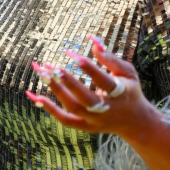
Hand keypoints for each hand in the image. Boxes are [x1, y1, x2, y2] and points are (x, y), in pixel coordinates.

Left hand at [26, 36, 154, 138]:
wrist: (135, 122)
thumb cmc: (129, 90)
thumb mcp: (127, 72)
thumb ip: (110, 58)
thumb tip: (92, 41)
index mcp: (120, 94)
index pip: (103, 81)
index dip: (88, 68)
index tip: (71, 54)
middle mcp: (106, 109)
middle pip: (85, 99)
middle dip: (68, 83)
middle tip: (51, 67)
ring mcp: (95, 120)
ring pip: (73, 108)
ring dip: (56, 91)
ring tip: (42, 73)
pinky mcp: (85, 127)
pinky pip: (65, 119)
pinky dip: (49, 108)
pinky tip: (35, 95)